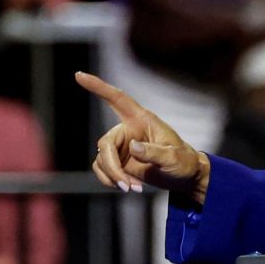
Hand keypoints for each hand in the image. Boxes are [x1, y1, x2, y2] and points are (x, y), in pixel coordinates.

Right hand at [75, 72, 209, 203]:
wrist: (185, 177)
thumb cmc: (184, 162)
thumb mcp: (174, 158)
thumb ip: (155, 153)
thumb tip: (133, 147)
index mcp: (142, 120)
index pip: (117, 99)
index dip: (98, 87)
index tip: (79, 75)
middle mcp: (128, 130)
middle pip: (105, 143)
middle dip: (112, 167)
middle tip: (126, 186)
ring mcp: (121, 146)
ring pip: (101, 159)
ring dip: (113, 176)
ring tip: (132, 188)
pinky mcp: (119, 161)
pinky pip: (102, 169)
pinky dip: (111, 180)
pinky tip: (128, 187)